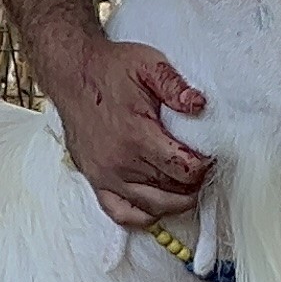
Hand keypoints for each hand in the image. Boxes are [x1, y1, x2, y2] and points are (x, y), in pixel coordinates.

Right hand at [44, 37, 210, 228]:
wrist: (72, 75)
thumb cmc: (111, 69)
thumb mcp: (149, 65)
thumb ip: (176, 86)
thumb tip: (200, 106)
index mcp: (137, 135)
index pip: (184, 169)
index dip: (203, 167)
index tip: (208, 157)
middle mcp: (120, 162)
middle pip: (172, 190)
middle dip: (193, 183)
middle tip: (201, 170)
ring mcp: (106, 175)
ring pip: (152, 206)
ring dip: (175, 202)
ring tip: (186, 187)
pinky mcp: (95, 180)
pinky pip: (122, 214)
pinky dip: (143, 216)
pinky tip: (157, 205)